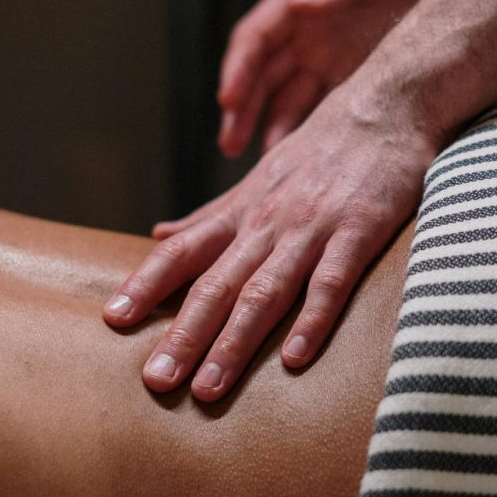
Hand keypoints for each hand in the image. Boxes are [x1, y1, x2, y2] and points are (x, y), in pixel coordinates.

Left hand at [104, 83, 438, 401]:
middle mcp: (266, 223)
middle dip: (184, 335)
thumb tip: (157, 236)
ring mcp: (311, 228)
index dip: (145, 285)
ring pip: (264, 291)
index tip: (112, 321)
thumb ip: (210, 216)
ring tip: (209, 388)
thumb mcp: (256, 181)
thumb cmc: (318, 152)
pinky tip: (292, 359)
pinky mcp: (358, 232)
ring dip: (234, 342)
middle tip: (156, 381)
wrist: (384, 108)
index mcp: (240, 214)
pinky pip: (332, 282)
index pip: (181, 252)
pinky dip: (312, 320)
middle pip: (216, 285)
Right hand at [218, 0, 451, 155]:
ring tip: (265, 167)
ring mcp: (327, 56)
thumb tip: (299, 8)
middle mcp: (305, 31)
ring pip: (287, 99)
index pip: (256, 37)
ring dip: (272, 130)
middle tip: (228, 146)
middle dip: (242, 111)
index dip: (238, 69)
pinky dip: (307, 135)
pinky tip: (302, 161)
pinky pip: (321, 111)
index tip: (229, 100)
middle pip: (262, 75)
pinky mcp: (352, 77)